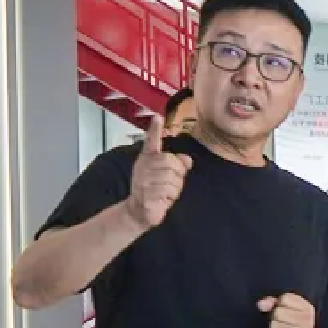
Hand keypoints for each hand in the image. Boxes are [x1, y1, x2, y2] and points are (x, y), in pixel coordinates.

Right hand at [125, 114, 192, 230]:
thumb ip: (177, 166)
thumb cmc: (155, 190)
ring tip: (166, 193)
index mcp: (147, 160)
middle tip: (171, 184)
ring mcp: (142, 180)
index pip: (151, 142)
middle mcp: (143, 167)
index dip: (155, 130)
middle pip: (171, 162)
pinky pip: (167, 191)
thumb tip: (188, 159)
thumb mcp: (168, 176)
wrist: (139, 211)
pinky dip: (170, 197)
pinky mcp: (145, 194)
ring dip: (175, 188)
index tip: (158, 117)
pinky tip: (162, 200)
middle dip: (178, 174)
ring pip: (172, 178)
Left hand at [259, 293, 321, 327]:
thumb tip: (260, 304)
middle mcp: (306, 319)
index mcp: (307, 308)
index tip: (286, 310)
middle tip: (283, 323)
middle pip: (278, 312)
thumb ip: (273, 302)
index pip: (285, 298)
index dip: (281, 304)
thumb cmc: (293, 324)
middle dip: (275, 317)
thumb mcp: (286, 308)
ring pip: (274, 324)